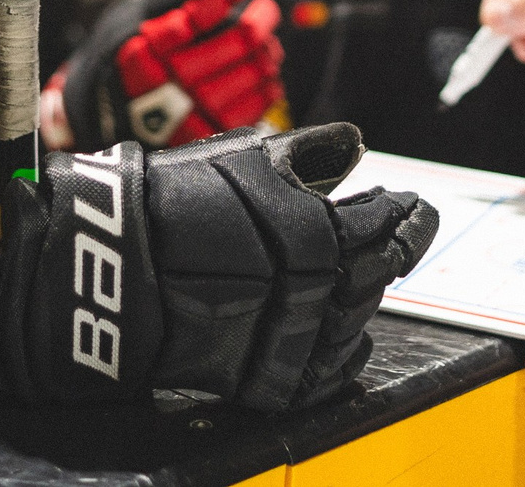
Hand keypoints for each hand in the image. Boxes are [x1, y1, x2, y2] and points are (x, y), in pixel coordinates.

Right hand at [0, 122, 437, 411]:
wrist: (109, 269)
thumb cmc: (169, 203)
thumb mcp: (242, 158)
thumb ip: (305, 156)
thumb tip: (350, 147)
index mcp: (315, 226)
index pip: (388, 224)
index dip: (407, 215)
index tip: (415, 208)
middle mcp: (314, 284)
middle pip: (377, 274)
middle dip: (390, 253)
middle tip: (397, 238)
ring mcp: (292, 335)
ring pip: (357, 322)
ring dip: (365, 299)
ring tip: (361, 280)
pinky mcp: (267, 376)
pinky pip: (325, 374)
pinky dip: (342, 357)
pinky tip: (346, 343)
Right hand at [51, 0, 284, 149]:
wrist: (104, 117)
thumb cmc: (122, 59)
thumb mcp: (133, 17)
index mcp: (147, 47)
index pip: (203, 10)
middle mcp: (167, 81)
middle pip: (237, 41)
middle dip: (261, 18)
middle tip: (264, 9)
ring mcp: (188, 112)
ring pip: (253, 72)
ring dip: (267, 52)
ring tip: (263, 43)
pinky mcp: (208, 135)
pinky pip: (256, 106)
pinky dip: (267, 85)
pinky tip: (261, 73)